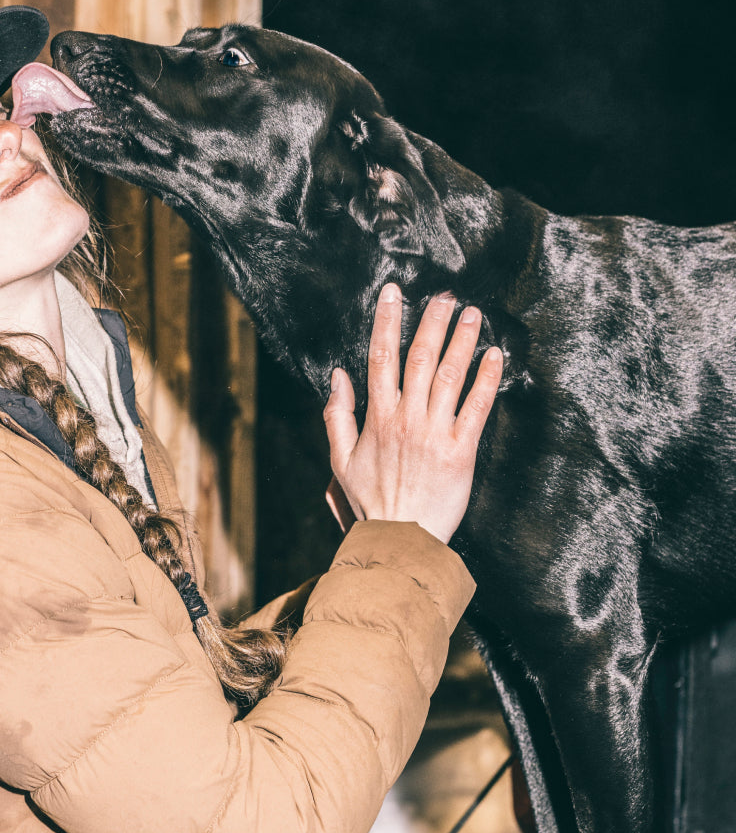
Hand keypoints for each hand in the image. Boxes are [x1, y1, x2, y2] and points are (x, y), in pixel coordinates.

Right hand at [323, 283, 503, 543]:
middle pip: (420, 358)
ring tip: (472, 314)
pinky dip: (487, 380)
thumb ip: (338, 415)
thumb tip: (338, 376)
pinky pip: (476, 408)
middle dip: (432, 321)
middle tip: (445, 295)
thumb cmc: (370, 501)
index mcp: (377, 417)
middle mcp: (406, 418)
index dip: (387, 322)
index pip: (381, 357)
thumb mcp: (340, 459)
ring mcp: (434, 433)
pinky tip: (495, 356)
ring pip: (449, 376)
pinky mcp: (461, 451)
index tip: (394, 294)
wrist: (399, 538)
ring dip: (462, 341)